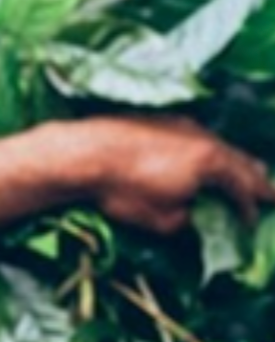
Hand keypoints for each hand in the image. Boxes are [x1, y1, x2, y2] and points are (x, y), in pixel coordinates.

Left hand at [62, 116, 274, 233]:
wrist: (85, 152)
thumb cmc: (125, 189)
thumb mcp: (163, 221)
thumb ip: (187, 220)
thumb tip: (192, 215)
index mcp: (212, 163)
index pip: (243, 188)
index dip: (249, 208)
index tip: (252, 222)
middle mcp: (204, 137)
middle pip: (239, 160)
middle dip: (255, 178)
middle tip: (268, 191)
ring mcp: (182, 124)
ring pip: (219, 145)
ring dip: (232, 161)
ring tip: (243, 170)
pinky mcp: (161, 119)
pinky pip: (197, 137)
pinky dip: (209, 150)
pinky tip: (203, 155)